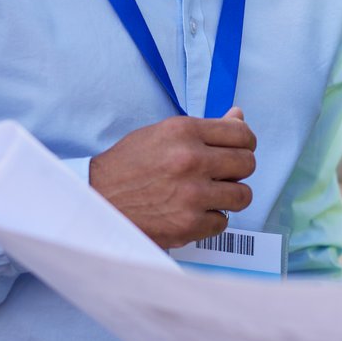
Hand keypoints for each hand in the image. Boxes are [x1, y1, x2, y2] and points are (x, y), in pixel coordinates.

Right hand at [89, 109, 256, 246]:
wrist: (93, 202)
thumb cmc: (126, 167)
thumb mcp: (160, 134)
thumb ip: (203, 128)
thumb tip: (238, 116)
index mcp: (183, 132)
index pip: (242, 133)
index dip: (245, 143)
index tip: (238, 151)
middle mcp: (190, 160)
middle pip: (247, 164)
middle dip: (237, 170)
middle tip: (220, 175)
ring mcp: (191, 194)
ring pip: (242, 195)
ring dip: (229, 197)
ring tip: (208, 195)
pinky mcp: (188, 224)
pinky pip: (223, 222)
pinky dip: (210, 220)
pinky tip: (192, 212)